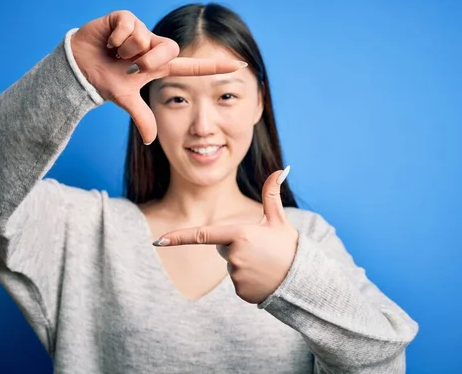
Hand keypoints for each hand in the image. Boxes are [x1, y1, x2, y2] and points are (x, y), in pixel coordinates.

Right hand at [70, 10, 245, 143]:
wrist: (77, 68)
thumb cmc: (104, 80)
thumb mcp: (125, 100)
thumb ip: (142, 117)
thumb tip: (152, 140)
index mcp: (159, 66)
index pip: (192, 67)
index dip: (215, 67)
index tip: (240, 65)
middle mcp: (153, 47)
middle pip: (169, 50)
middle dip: (148, 62)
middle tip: (131, 67)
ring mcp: (140, 31)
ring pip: (146, 39)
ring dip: (127, 51)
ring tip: (114, 54)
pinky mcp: (124, 18)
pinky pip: (130, 26)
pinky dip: (116, 38)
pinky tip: (108, 42)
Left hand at [153, 166, 298, 303]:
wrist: (303, 280)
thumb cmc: (289, 247)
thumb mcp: (279, 220)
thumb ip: (272, 195)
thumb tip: (281, 169)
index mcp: (239, 235)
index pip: (202, 235)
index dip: (177, 238)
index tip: (158, 241)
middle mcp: (234, 255)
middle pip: (223, 247)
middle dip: (237, 246)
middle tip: (261, 249)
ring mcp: (236, 276)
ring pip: (231, 264)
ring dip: (243, 263)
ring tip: (265, 264)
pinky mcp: (240, 291)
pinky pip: (237, 282)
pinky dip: (248, 279)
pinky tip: (264, 278)